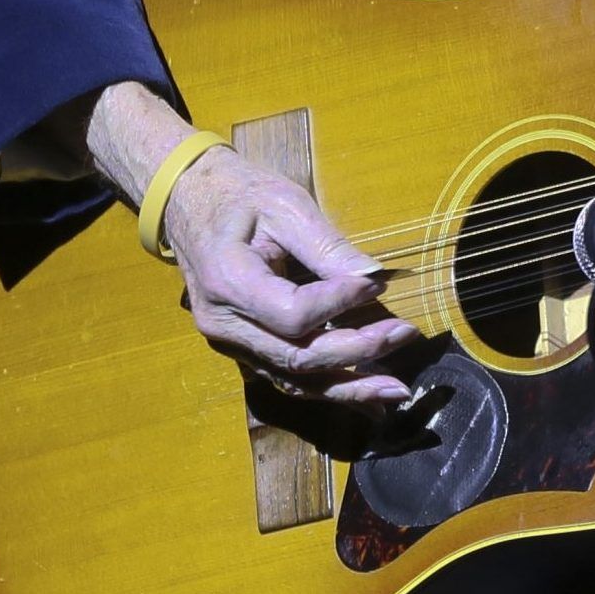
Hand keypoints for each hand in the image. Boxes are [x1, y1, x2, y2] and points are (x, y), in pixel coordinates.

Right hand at [160, 147, 419, 409]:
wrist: (189, 203)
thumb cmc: (239, 195)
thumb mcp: (284, 205)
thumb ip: (326, 246)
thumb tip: (374, 277)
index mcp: (228, 283)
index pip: (293, 314)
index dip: (341, 303)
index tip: (380, 283)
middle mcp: (225, 327)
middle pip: (297, 357)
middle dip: (357, 350)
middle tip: (405, 333)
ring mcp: (231, 344)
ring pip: (294, 380)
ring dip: (349, 387)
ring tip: (397, 389)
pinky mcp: (244, 349)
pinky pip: (288, 378)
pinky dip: (330, 388)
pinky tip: (369, 398)